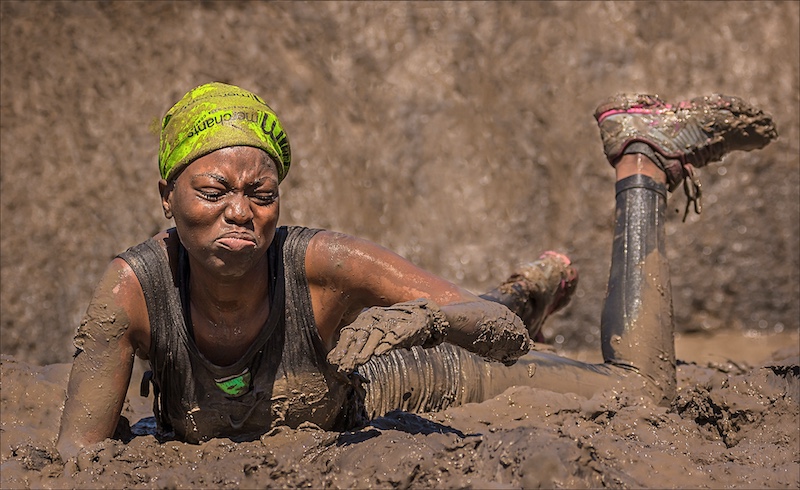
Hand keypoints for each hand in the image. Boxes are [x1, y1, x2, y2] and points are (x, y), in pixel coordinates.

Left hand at [327, 299, 446, 372]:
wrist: (422, 315)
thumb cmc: (394, 327)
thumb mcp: (374, 333)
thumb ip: (357, 344)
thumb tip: (334, 358)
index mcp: (365, 320)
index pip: (349, 333)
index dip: (341, 348)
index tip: (333, 364)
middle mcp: (376, 318)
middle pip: (360, 335)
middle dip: (351, 352)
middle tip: (343, 368)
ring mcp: (391, 321)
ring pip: (376, 335)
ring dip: (367, 349)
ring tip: (359, 361)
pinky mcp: (406, 327)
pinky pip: (395, 336)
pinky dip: (387, 344)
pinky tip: (380, 352)